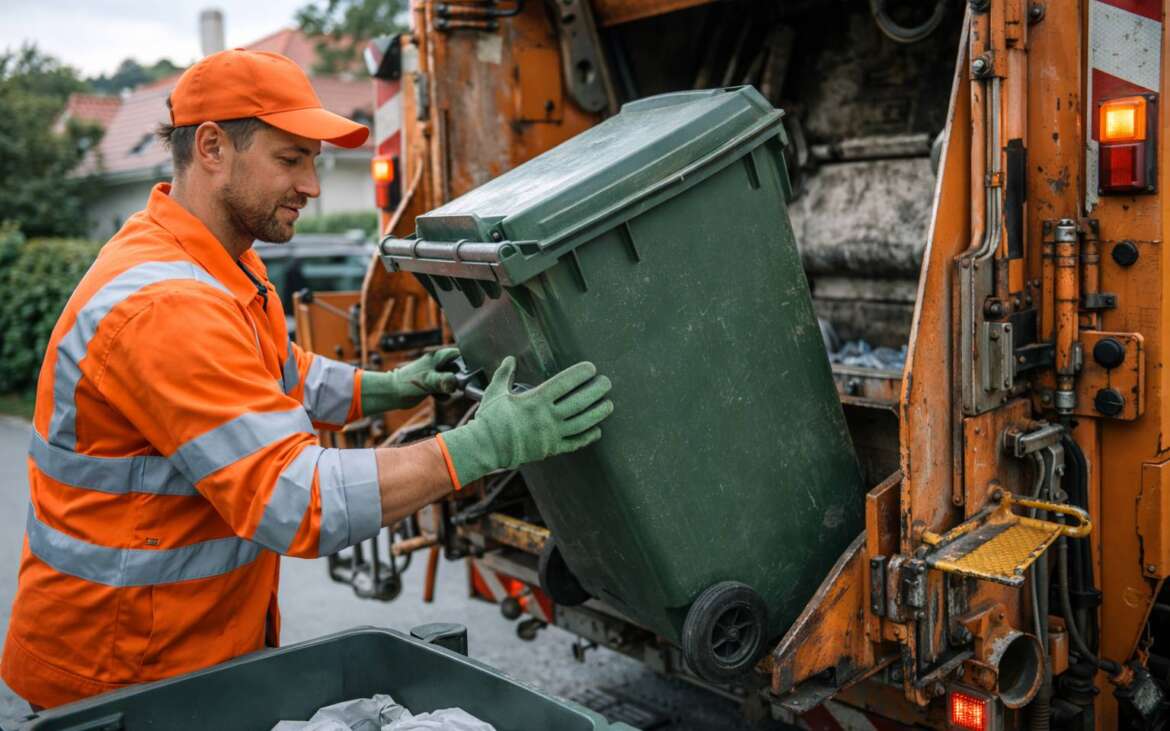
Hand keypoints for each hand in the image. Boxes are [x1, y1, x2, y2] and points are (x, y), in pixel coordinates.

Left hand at [361, 347, 460, 414]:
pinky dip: (444, 393)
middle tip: (456, 387)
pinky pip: (443, 388)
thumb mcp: (429, 381)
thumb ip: (444, 380)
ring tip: (445, 393)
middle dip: (459, 378)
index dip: (466, 363)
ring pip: (451, 380)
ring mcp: (434, 374)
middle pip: (457, 368)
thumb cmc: (408, 383)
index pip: (458, 354)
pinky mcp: (431, 384)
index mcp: (437, 357)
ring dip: (451, 388)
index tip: (469, 373)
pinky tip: (439, 398)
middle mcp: (437, 363)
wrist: (392, 393)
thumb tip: (457, 383)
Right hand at [440, 356, 613, 485]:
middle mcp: (547, 417)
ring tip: (609, 404)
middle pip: (579, 402)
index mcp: (535, 400)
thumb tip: (510, 358)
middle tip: (607, 383)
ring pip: (582, 423)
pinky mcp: (551, 449)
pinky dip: (587, 437)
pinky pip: (574, 443)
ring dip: (598, 413)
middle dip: (596, 391)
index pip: (564, 383)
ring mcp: (551, 434)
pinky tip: (598, 430)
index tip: (591, 368)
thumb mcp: (495, 392)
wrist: (485, 448)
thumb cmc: (489, 419)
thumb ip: (505, 373)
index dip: (580, 374)